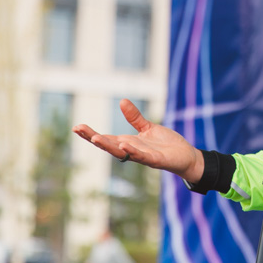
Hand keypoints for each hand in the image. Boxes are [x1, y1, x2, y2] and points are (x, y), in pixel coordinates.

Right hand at [73, 99, 204, 182]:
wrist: (186, 156)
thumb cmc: (165, 144)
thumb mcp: (148, 128)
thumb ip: (135, 117)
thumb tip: (122, 101)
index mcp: (128, 143)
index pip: (106, 138)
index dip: (91, 134)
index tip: (76, 127)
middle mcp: (132, 151)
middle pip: (109, 146)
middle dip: (93, 138)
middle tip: (78, 129)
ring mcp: (143, 156)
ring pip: (122, 152)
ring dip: (108, 146)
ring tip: (95, 138)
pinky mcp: (156, 160)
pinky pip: (142, 156)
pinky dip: (132, 152)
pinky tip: (124, 145)